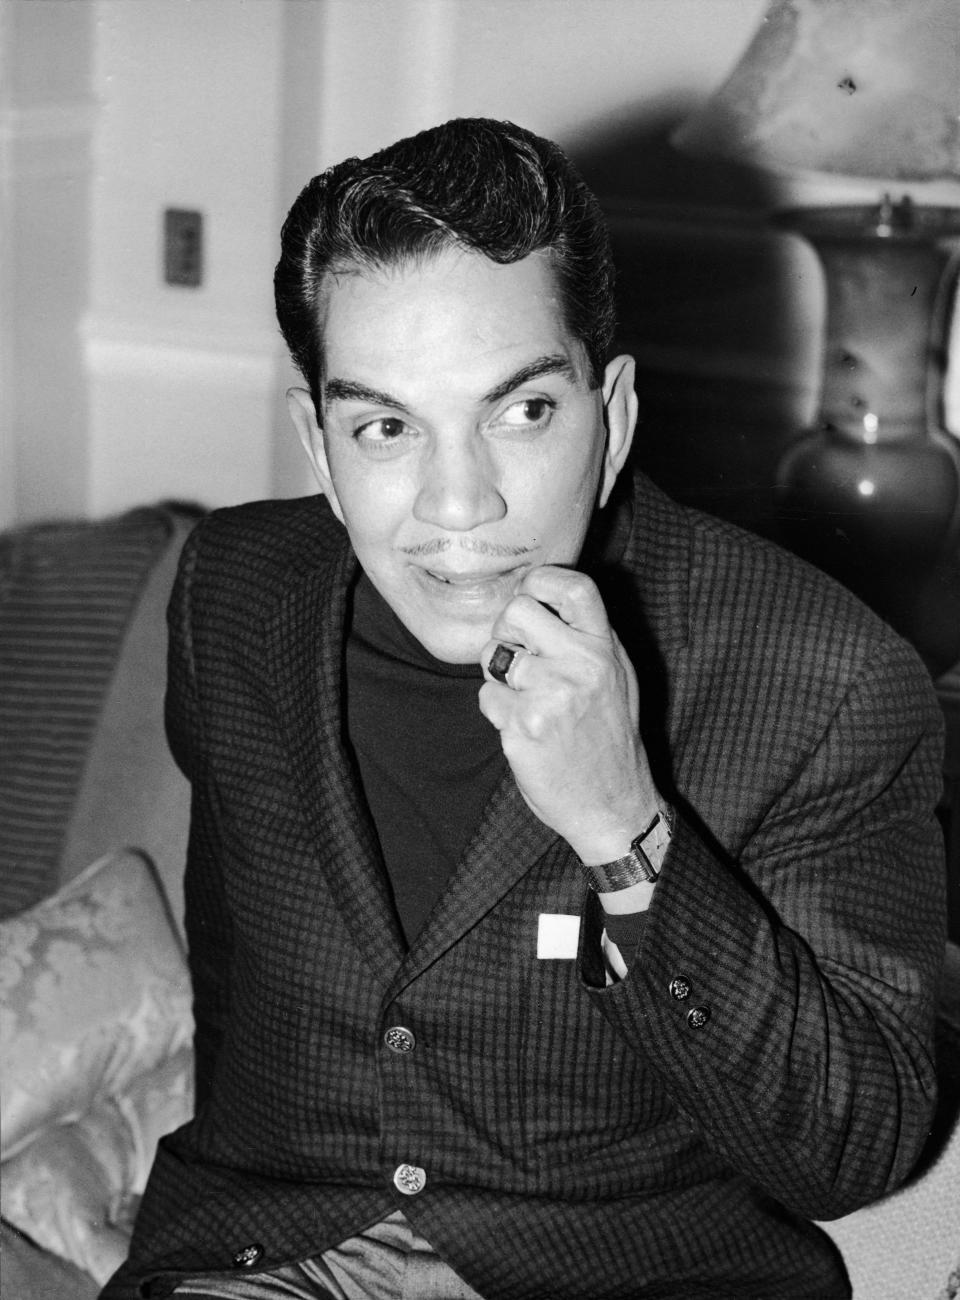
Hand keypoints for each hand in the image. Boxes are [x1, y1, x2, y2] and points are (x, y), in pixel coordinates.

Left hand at [478, 565, 660, 863]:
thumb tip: (546, 595)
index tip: (530, 595)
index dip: (541, 581)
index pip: (574, 586)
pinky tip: (524, 730)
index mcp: (605, 648)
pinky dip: (497, 713)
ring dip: (499, 678)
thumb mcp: (616, 678)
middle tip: (519, 659)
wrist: (612, 805)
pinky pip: (486, 698)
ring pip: (494, 656)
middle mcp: (581, 665)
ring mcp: (552, 695)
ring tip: (527, 701)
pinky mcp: (525, 726)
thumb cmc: (609, 738)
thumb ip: (589, 637)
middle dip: (506, 632)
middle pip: (517, 610)